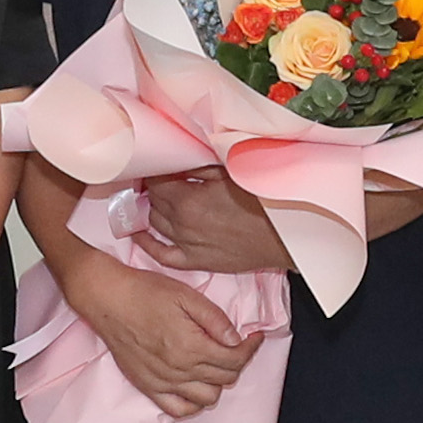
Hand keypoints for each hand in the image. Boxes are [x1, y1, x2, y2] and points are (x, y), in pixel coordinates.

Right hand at [72, 250, 256, 418]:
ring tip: (215, 363)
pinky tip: (196, 386)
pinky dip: (193, 403)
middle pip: (225, 378)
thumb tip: (235, 338)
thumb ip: (215, 319)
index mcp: (191, 346)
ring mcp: (163, 382)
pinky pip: (179, 409)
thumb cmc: (143, 293)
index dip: (251, 348)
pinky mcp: (148, 387)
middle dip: (237, 361)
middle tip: (236, 346)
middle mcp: (179, 369)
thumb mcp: (187, 295)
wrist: (108, 299)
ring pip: (207, 398)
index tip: (254, 337)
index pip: (235, 359)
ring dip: (218, 382)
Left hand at [137, 169, 291, 276]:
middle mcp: (182, 224)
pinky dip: (147, 243)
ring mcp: (186, 245)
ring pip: (155, 223)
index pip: (156, 181)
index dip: (155, 170)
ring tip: (157, 197)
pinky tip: (139, 233)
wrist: (283, 237)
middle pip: (154, 201)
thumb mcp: (229, 174)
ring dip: (154, 208)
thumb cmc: (261, 201)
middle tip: (160, 176)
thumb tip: (175, 160)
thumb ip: (197, 167)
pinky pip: (161, 254)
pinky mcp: (195, 261)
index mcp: (188, 200)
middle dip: (154, 187)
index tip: (158, 163)